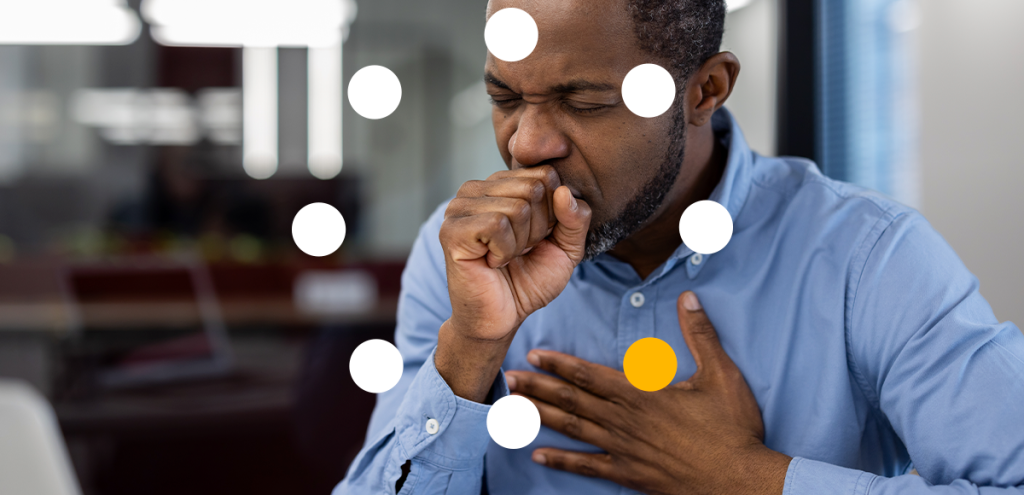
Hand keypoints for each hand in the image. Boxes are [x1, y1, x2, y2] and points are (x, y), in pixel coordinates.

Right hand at [437, 165, 591, 400]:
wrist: (501, 318)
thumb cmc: (528, 281)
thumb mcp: (566, 248)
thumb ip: (575, 218)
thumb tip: (564, 191)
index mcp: (501, 184)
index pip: (546, 174)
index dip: (552, 214)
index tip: (536, 238)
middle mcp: (477, 188)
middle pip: (534, 188)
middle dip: (537, 229)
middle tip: (519, 251)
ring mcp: (459, 207)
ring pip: (517, 207)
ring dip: (520, 243)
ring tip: (504, 257)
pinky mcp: (451, 229)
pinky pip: (497, 225)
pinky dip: (504, 251)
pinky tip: (492, 262)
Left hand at [505, 291, 790, 494]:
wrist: (740, 481)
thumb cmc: (732, 429)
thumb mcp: (722, 375)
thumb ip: (701, 335)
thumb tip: (689, 298)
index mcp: (641, 395)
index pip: (590, 374)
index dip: (559, 363)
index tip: (534, 353)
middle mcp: (624, 421)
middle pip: (571, 400)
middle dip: (537, 387)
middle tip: (508, 378)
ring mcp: (623, 450)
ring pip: (573, 430)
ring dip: (541, 416)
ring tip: (513, 408)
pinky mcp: (628, 475)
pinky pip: (587, 467)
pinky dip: (561, 461)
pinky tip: (538, 455)